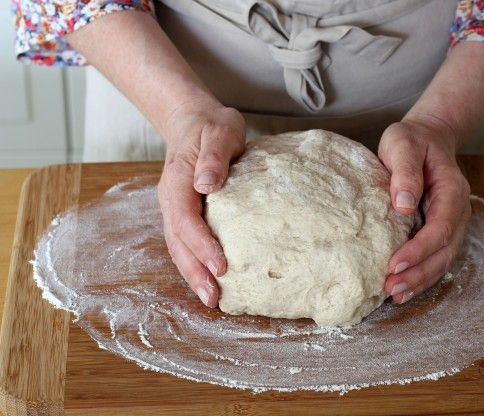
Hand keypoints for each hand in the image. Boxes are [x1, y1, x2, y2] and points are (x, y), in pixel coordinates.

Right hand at [157, 101, 244, 306]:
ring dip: (194, 274)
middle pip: (178, 243)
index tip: (221, 266)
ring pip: (179, 248)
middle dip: (195, 272)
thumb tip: (206, 184)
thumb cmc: (211, 126)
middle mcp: (171, 200)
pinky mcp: (185, 214)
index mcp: (177, 182)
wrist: (193, 122)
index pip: (186, 220)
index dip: (201, 245)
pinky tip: (210, 279)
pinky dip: (195, 264)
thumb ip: (213, 156)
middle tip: (214, 298)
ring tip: (212, 299)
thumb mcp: (220, 131)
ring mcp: (175, 209)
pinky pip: (186, 243)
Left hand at [378, 116, 470, 303]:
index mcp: (452, 191)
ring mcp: (452, 223)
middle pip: (444, 251)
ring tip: (395, 294)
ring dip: (420, 280)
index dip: (419, 250)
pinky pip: (436, 258)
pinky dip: (421, 276)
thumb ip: (405, 172)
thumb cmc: (413, 141)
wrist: (428, 138)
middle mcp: (458, 211)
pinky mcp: (440, 230)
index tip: (393, 264)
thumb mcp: (403, 144)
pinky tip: (403, 289)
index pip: (440, 228)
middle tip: (391, 288)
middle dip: (419, 273)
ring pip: (442, 260)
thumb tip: (403, 205)